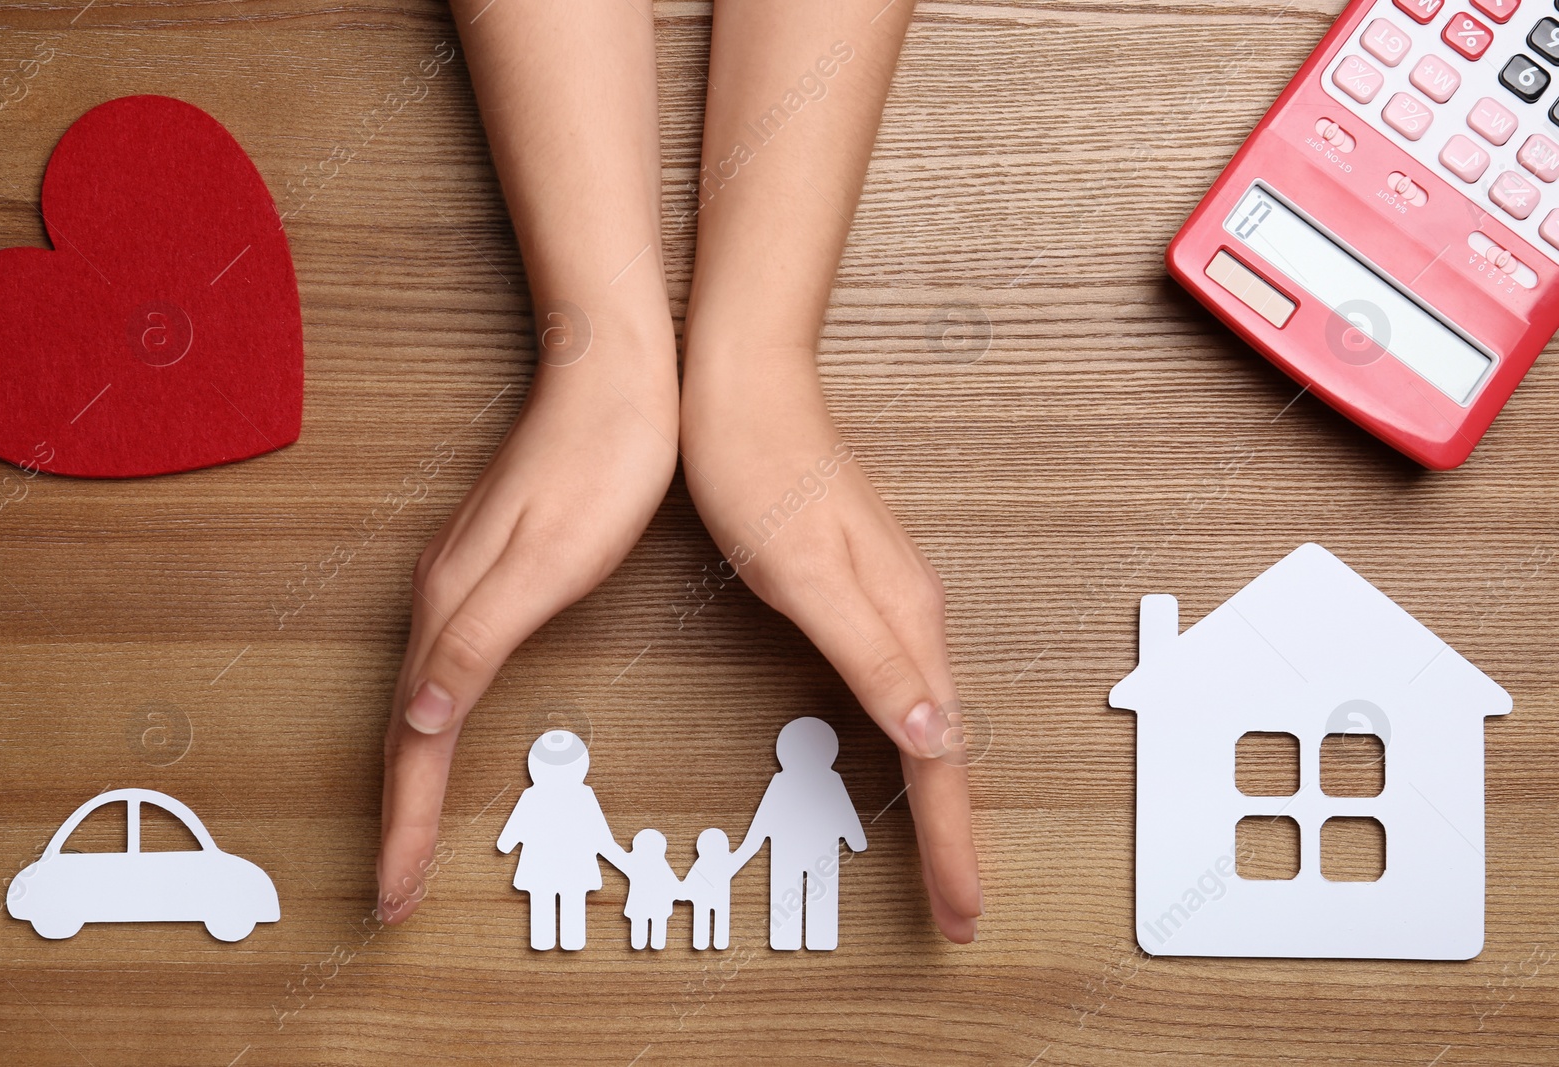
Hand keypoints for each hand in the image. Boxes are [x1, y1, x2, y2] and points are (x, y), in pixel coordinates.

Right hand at [377, 348, 676, 922]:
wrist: (613, 375)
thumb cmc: (599, 466)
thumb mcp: (546, 562)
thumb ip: (476, 640)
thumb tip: (418, 718)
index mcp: (452, 608)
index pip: (413, 742)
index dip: (404, 825)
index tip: (392, 894)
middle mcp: (442, 599)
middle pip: (404, 731)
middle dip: (397, 817)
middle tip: (394, 888)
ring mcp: (460, 581)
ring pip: (420, 700)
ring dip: (411, 775)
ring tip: (411, 835)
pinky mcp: (486, 568)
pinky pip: (445, 666)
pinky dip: (436, 721)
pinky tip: (445, 727)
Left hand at [680, 350, 982, 942]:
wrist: (743, 389)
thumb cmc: (762, 474)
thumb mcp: (809, 577)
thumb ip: (873, 659)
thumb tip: (937, 737)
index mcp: (905, 622)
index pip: (942, 759)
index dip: (951, 844)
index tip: (963, 913)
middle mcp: (912, 616)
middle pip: (948, 749)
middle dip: (955, 837)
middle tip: (959, 908)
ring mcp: (890, 602)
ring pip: (930, 722)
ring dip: (937, 797)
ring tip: (939, 858)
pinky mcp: (863, 590)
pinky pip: (903, 688)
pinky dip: (910, 744)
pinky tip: (901, 751)